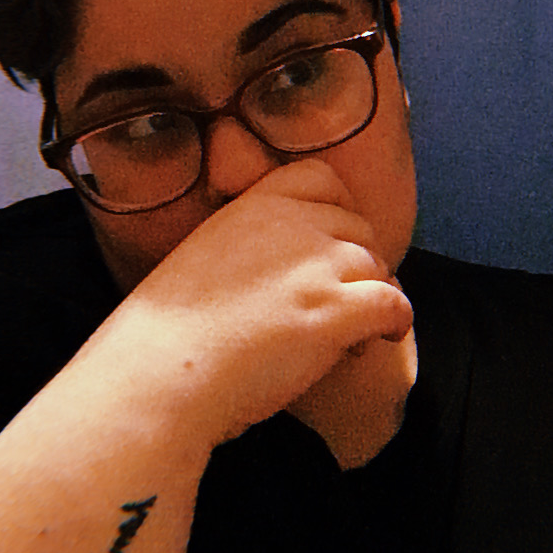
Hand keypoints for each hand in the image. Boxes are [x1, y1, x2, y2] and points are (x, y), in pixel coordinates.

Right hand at [105, 159, 413, 447]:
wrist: (158, 374)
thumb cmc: (168, 336)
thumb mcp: (202, 257)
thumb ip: (248, 248)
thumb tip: (282, 273)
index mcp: (254, 205)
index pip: (321, 178)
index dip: (339, 210)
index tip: (334, 245)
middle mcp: (291, 224)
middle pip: (357, 228)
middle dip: (357, 264)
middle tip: (338, 305)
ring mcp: (317, 265)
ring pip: (377, 266)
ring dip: (372, 297)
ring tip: (349, 335)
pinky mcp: (335, 310)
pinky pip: (392, 303)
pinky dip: (394, 321)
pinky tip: (379, 339)